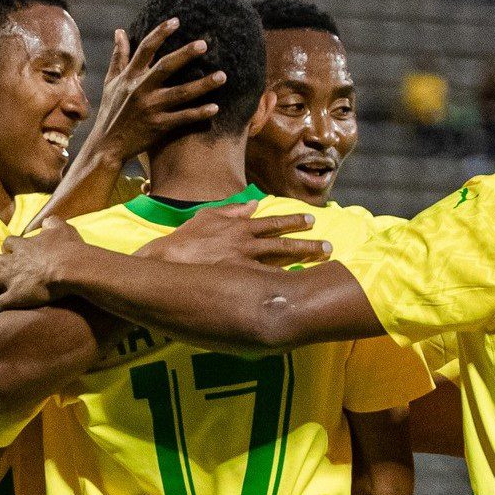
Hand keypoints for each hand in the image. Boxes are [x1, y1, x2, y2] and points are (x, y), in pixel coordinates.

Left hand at [0, 217, 86, 309]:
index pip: (7, 243)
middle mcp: (12, 261)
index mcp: (22, 245)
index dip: (11, 249)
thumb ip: (51, 223)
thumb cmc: (68, 248)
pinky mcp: (14, 296)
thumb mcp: (61, 228)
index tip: (18, 254)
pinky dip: (3, 303)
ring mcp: (10, 279)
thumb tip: (46, 222)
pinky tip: (10, 304)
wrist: (72, 268)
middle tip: (9, 272)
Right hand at [80, 21, 225, 163]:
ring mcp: (150, 108)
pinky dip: (199, 113)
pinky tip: (215, 107)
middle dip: (185, 54)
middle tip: (204, 44)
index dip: (160, 33)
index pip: (146, 49)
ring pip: (180, 93)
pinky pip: (183, 118)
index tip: (176, 21)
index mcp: (130, 76)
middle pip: (166, 67)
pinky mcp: (158, 126)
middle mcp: (140, 89)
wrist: (107, 145)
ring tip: (222, 76)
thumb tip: (120, 31)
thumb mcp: (111, 82)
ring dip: (203, 85)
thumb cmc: (111, 111)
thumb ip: (119, 57)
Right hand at [136, 202, 331, 268]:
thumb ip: (232, 209)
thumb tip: (253, 204)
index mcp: (238, 227)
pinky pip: (266, 284)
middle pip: (283, 244)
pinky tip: (300, 290)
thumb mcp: (206, 216)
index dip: (293, 222)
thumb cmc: (183, 240)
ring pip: (280, 262)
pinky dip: (284, 286)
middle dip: (308, 245)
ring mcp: (243, 264)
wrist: (165, 262)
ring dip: (302, 262)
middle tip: (329, 247)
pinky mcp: (238, 282)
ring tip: (321, 264)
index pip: (272, 223)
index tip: (312, 222)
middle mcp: (245, 244)